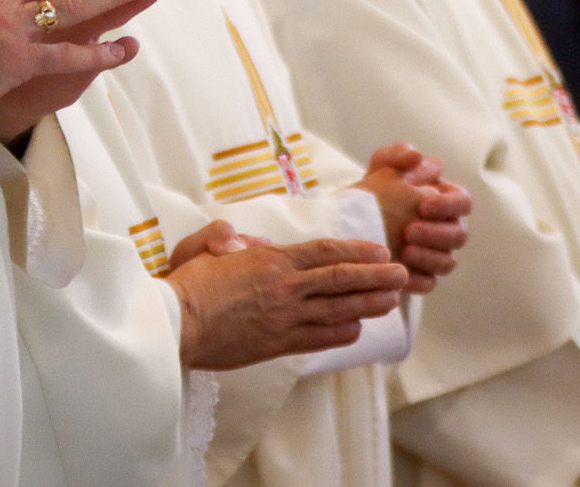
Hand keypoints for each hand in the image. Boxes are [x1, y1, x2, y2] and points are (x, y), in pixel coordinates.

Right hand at [164, 231, 407, 370]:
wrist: (176, 325)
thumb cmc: (186, 285)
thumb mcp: (204, 247)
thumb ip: (224, 236)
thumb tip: (241, 238)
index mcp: (271, 259)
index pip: (325, 252)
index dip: (357, 250)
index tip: (379, 250)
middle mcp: (286, 287)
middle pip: (342, 279)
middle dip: (378, 276)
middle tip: (403, 273)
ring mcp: (286, 318)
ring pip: (340, 309)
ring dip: (370, 304)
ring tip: (392, 300)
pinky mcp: (279, 344)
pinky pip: (322, 338)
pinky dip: (344, 332)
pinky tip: (358, 328)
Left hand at [350, 143, 472, 293]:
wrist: (351, 221)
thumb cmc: (374, 190)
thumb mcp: (379, 168)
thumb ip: (396, 155)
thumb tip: (416, 156)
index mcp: (444, 199)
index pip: (463, 202)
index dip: (448, 205)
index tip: (423, 206)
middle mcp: (446, 228)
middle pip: (459, 235)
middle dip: (436, 234)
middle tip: (408, 232)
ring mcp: (436, 254)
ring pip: (448, 262)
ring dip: (429, 258)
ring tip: (403, 251)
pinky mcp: (423, 276)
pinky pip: (430, 284)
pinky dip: (418, 281)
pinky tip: (401, 275)